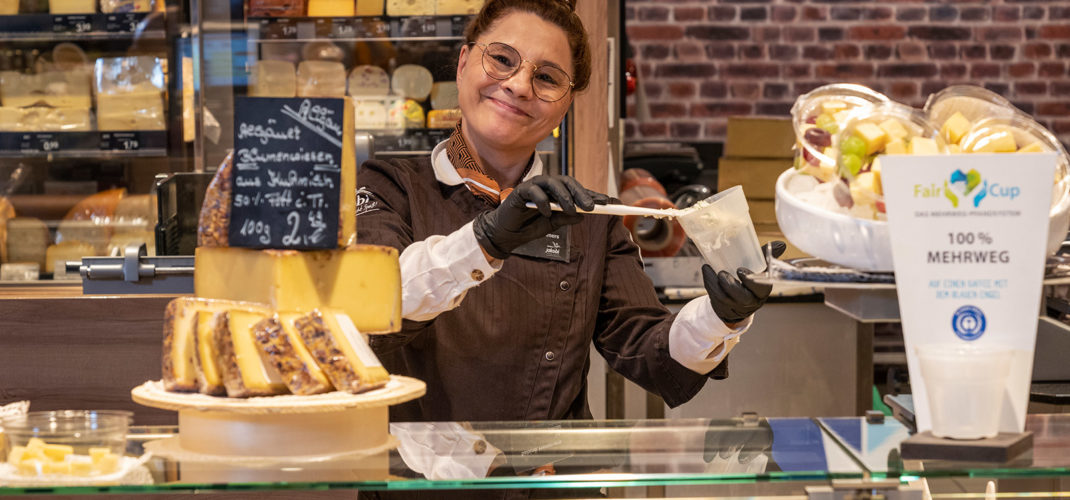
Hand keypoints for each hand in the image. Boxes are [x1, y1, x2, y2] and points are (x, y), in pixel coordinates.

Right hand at [473, 175, 609, 259]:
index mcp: (556, 193)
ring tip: (571, 209)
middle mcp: (547, 186)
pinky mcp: (520, 191)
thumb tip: (583, 215)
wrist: (507, 234)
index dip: (592, 194)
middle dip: (581, 193)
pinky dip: (543, 200)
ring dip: (564, 195)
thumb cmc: (529, 227)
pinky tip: (547, 212)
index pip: (576, 190)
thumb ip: (566, 218)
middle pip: (567, 182)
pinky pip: (534, 190)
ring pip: (552, 182)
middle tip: (592, 206)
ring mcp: (534, 186)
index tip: (608, 202)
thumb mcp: (552, 225)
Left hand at [703, 241, 785, 323]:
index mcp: (762, 290)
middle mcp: (751, 301)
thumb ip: (765, 256)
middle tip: (722, 273)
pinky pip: (714, 298)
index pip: (761, 288)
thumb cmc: (749, 280)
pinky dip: (709, 284)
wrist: (737, 299)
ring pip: (725, 298)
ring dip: (715, 284)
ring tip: (710, 269)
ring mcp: (736, 306)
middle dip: (731, 286)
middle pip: (742, 298)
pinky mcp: (723, 307)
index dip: (751, 281)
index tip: (740, 270)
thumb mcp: (758, 269)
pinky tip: (706, 270)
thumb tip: (781, 244)